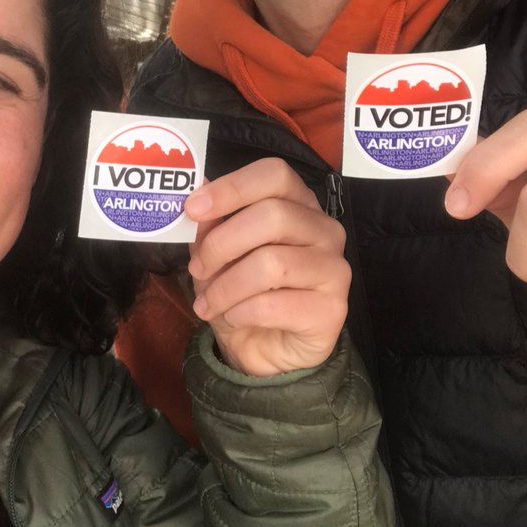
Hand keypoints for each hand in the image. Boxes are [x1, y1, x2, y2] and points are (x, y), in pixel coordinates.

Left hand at [184, 157, 349, 375]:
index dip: (232, 187)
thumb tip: (196, 195)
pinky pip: (274, 305)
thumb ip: (211, 225)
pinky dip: (240, 313)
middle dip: (222, 243)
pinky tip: (233, 318)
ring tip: (207, 303)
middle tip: (197, 267)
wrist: (266, 350)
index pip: (275, 175)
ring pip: (272, 263)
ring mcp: (334, 269)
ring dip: (226, 286)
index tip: (193, 209)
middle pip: (273, 216)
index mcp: (299, 204)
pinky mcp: (332, 310)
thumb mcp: (218, 255)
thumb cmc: (244, 292)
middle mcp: (325, 230)